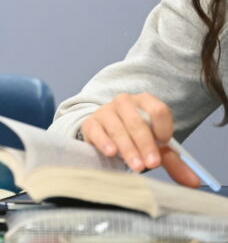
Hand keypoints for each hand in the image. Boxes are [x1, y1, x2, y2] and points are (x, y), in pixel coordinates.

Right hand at [80, 93, 199, 187]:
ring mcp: (106, 111)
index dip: (163, 127)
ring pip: (118, 128)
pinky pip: (97, 131)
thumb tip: (193, 182)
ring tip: (137, 167)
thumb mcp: (156, 146)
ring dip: (128, 148)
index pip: (158, 109)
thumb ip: (174, 162)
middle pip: (137, 121)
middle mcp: (124, 102)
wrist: (106, 131)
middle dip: (146, 144)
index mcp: (145, 101)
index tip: (164, 144)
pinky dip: (104, 142)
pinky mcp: (91, 123)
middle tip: (152, 164)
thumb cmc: (135, 137)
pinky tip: (111, 152)